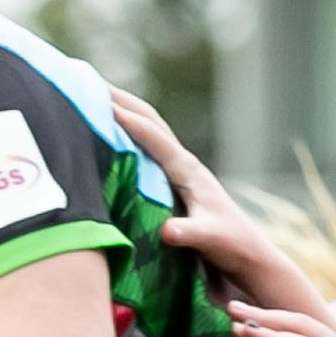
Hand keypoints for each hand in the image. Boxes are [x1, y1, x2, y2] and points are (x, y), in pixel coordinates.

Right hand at [105, 92, 306, 309]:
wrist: (247, 255)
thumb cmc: (232, 246)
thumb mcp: (211, 239)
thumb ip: (190, 233)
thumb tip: (167, 231)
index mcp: (188, 171)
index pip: (153, 137)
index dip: (127, 120)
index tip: (99, 103)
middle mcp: (183, 164)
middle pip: (150, 121)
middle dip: (121, 100)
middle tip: (88, 81)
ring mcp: (179, 171)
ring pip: (148, 130)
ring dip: (123, 110)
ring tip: (94, 96)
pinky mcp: (174, 182)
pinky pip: (146, 149)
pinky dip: (126, 134)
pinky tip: (109, 134)